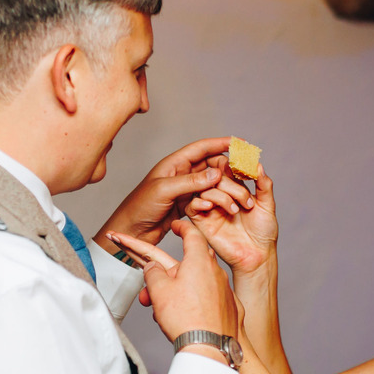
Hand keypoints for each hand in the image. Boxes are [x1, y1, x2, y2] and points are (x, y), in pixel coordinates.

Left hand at [95, 138, 235, 251]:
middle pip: (210, 164)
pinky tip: (227, 203)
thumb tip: (217, 173)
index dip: (220, 143)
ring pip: (211, 182)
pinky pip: (207, 197)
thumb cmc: (140, 207)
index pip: (201, 148)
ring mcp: (185, 189)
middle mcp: (181, 174)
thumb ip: (191, 181)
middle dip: (227, 168)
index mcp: (174, 164)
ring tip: (238, 191)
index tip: (238, 142)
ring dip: (224, 186)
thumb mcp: (165, 191)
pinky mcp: (187, 204)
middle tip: (242, 174)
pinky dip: (218, 199)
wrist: (131, 231)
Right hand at [108, 221, 237, 351]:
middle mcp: (215, 272)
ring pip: (195, 285)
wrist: (210, 348)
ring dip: (177, 294)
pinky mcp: (229, 307)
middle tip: (150, 290)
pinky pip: (207, 300)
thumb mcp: (159, 290)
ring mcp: (224, 290)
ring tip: (162, 312)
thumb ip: (152, 273)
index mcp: (199, 261)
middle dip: (166, 276)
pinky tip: (183, 319)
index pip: (191, 234)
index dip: (181, 227)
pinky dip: (194, 305)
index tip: (176, 225)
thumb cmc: (186, 318)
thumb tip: (152, 268)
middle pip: (186, 265)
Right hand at [187, 167, 278, 277]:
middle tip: (246, 202)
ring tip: (235, 211)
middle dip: (232, 186)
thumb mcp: (267, 205)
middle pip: (215, 177)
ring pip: (204, 189)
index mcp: (235, 189)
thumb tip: (258, 164)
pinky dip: (200, 203)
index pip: (227, 169)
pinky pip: (192, 206)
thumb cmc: (263, 233)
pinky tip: (212, 208)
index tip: (240, 168)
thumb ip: (264, 184)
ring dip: (220, 196)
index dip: (231, 166)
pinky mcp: (201, 221)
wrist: (257, 256)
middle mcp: (221, 196)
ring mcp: (211, 208)